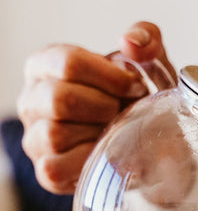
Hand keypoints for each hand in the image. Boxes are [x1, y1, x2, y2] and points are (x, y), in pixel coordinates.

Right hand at [17, 21, 174, 193]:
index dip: (110, 77)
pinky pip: (57, 167)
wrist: (153, 145)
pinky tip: (108, 152)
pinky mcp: (48, 172)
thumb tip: (131, 42)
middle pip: (60, 99)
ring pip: (56, 134)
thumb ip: (146, 39)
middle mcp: (32, 100)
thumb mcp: (149, 63)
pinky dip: (89, 160)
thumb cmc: (138, 100)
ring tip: (116, 132)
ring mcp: (35, 138)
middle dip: (106, 107)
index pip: (67, 62)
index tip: (136, 87)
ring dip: (99, 134)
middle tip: (126, 112)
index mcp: (45, 66)